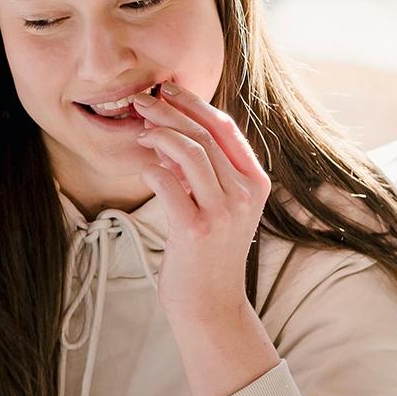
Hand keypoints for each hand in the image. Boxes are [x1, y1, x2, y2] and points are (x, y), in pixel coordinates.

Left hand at [131, 82, 271, 321]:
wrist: (209, 305)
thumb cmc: (207, 252)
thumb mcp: (219, 205)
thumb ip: (205, 171)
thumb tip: (172, 130)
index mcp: (256, 182)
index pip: (225, 127)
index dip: (193, 103)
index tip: (166, 90)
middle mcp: (246, 193)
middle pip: (204, 134)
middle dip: (168, 112)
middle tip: (140, 102)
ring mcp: (223, 212)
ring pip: (188, 152)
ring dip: (158, 135)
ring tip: (140, 133)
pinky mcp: (196, 228)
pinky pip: (167, 182)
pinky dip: (150, 167)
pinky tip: (142, 166)